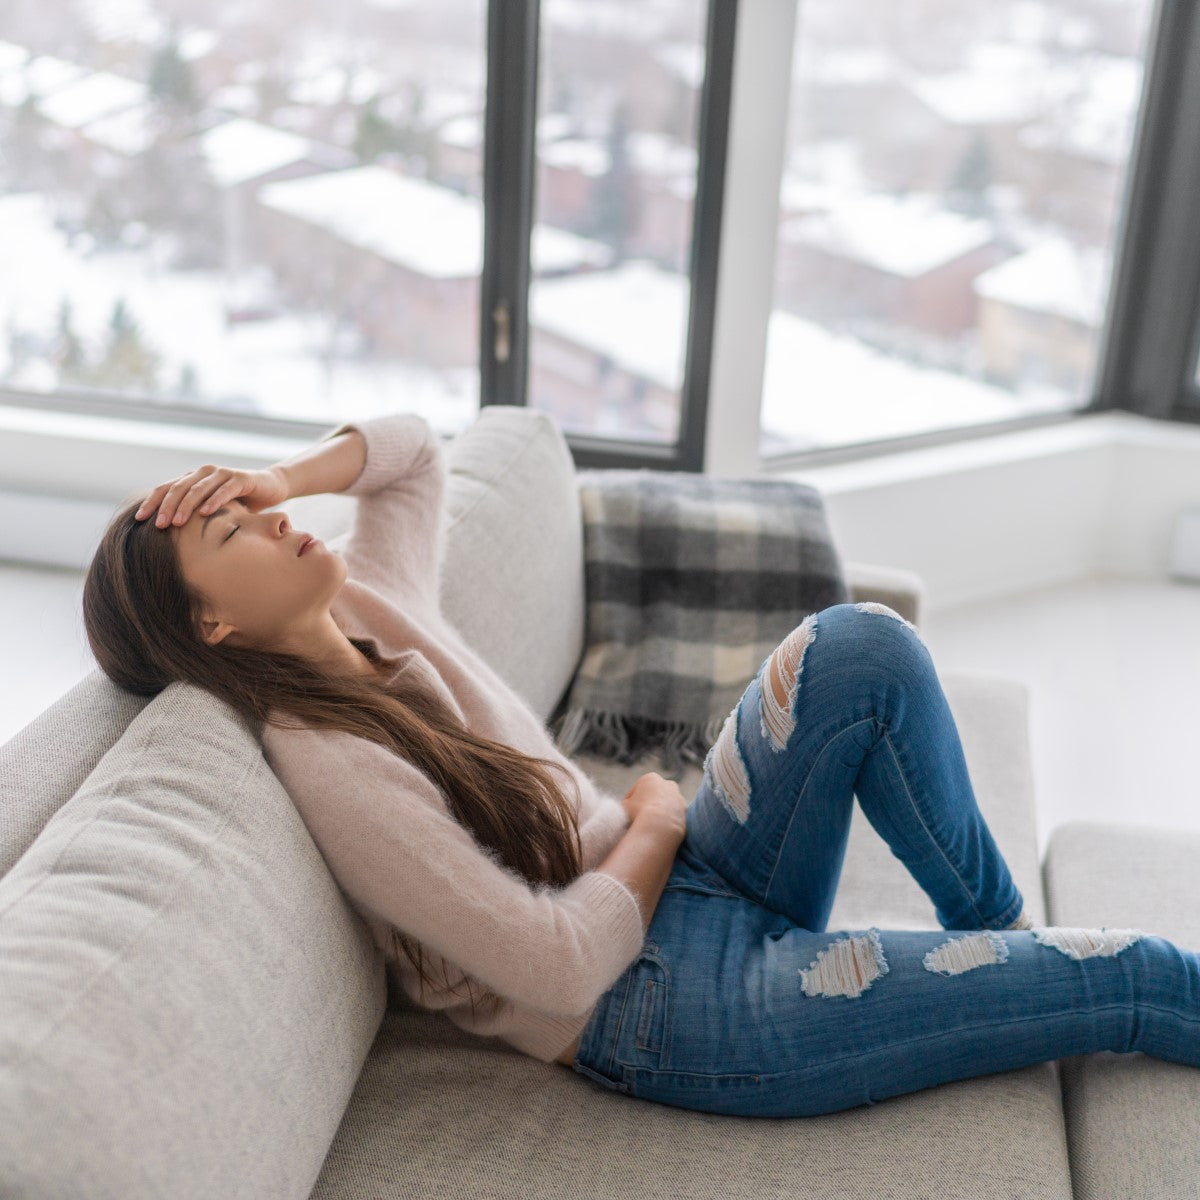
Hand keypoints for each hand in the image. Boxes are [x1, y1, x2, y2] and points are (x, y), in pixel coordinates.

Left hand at [134, 465, 290, 527]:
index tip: (139, 519)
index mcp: (192, 478)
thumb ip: (194, 515)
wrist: (270, 487)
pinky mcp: (240, 478)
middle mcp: (203, 473)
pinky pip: (224, 490)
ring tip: (177, 522)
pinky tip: (205, 513)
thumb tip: (167, 536)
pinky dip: (214, 501)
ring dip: (186, 506)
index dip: (151, 502)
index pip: (166, 488)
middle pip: (178, 488)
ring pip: (198, 488)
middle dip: (166, 507)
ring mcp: (222, 474)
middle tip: (158, 525)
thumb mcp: (213, 508)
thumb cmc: (239, 501)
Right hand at [621, 772, 688, 839]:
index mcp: (650, 778)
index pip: (636, 791)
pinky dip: (668, 822)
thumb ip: (623, 804)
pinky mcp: (686, 812)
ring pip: (665, 806)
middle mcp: (668, 784)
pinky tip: (660, 831)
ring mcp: (679, 797)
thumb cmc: (638, 814)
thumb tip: (624, 808)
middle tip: (639, 819)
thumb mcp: (623, 806)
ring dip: (659, 814)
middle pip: (653, 796)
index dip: (629, 803)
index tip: (626, 815)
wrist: (660, 827)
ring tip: (650, 827)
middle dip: (647, 805)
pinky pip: (673, 817)